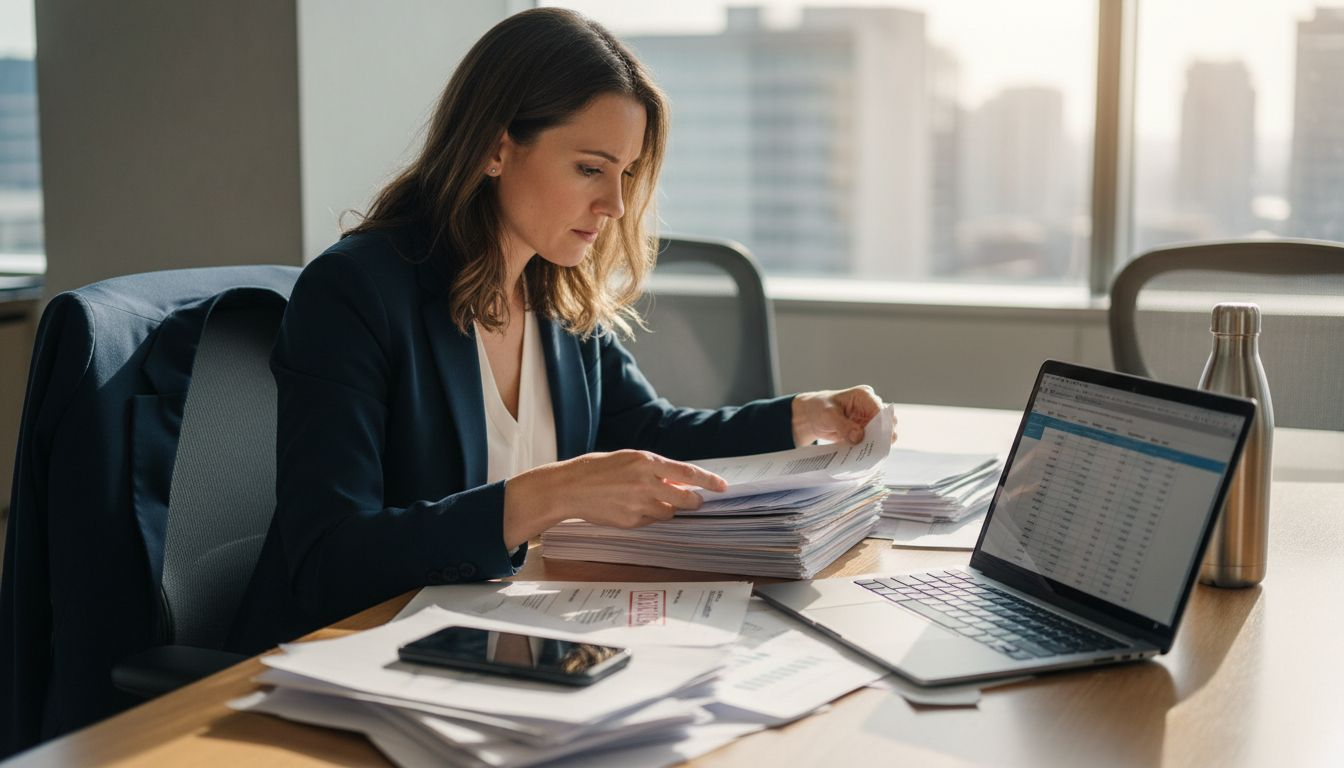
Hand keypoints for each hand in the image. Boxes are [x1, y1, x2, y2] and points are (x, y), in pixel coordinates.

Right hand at [502, 450, 727, 547]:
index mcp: (646, 462)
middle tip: (694, 500)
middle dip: (693, 501)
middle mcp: (646, 483)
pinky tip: (630, 507)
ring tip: (647, 499)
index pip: (687, 473)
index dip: (708, 481)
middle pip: (686, 499)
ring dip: (667, 508)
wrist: (569, 488)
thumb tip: (680, 481)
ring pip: (669, 512)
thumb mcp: (628, 460)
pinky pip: (651, 521)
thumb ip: (655, 470)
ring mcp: (638, 505)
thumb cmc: (596, 469)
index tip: (722, 486)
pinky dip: (648, 516)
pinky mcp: (630, 521)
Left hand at [791, 384, 894, 445]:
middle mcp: (870, 407)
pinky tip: (862, 456)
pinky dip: (868, 449)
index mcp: (864, 396)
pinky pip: (871, 442)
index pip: (880, 410)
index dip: (883, 425)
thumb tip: (859, 437)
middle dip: (883, 436)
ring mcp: (868, 421)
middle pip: (887, 422)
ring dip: (876, 444)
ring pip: (882, 434)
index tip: (880, 439)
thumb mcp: (828, 415)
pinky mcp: (864, 432)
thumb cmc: (819, 408)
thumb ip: (843, 426)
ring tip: (868, 454)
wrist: (811, 416)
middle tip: (875, 449)